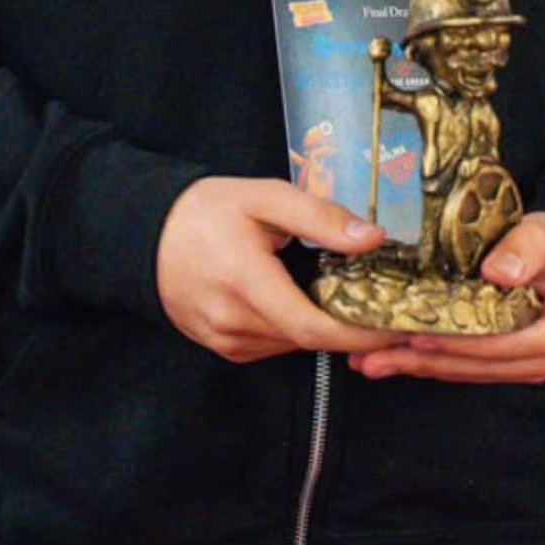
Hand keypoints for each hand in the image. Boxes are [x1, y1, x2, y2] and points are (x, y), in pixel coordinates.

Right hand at [156, 175, 390, 363]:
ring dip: (326, 328)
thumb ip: (320, 217)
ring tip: (356, 298)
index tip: (396, 327)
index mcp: (246, 282)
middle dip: (352, 328)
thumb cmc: (208, 210)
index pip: (313, 328)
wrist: (148, 235)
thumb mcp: (266, 197)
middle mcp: (233, 323)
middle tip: (390, 307)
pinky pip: (274, 344)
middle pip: (308, 339)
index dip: (360, 334)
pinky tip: (311, 300)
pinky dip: (299, 327)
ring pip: (293, 344)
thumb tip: (373, 238)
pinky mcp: (223, 347)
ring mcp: (226, 341)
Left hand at [347, 211, 544, 383]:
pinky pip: (470, 366)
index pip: (509, 342)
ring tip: (369, 361)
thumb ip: (526, 248)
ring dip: (419, 367)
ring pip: (471, 371)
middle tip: (373, 355)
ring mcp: (535, 366)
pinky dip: (432, 361)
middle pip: (483, 364)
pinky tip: (393, 359)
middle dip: (426, 361)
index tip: (417, 334)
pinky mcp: (514, 364)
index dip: (462, 341)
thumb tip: (496, 273)